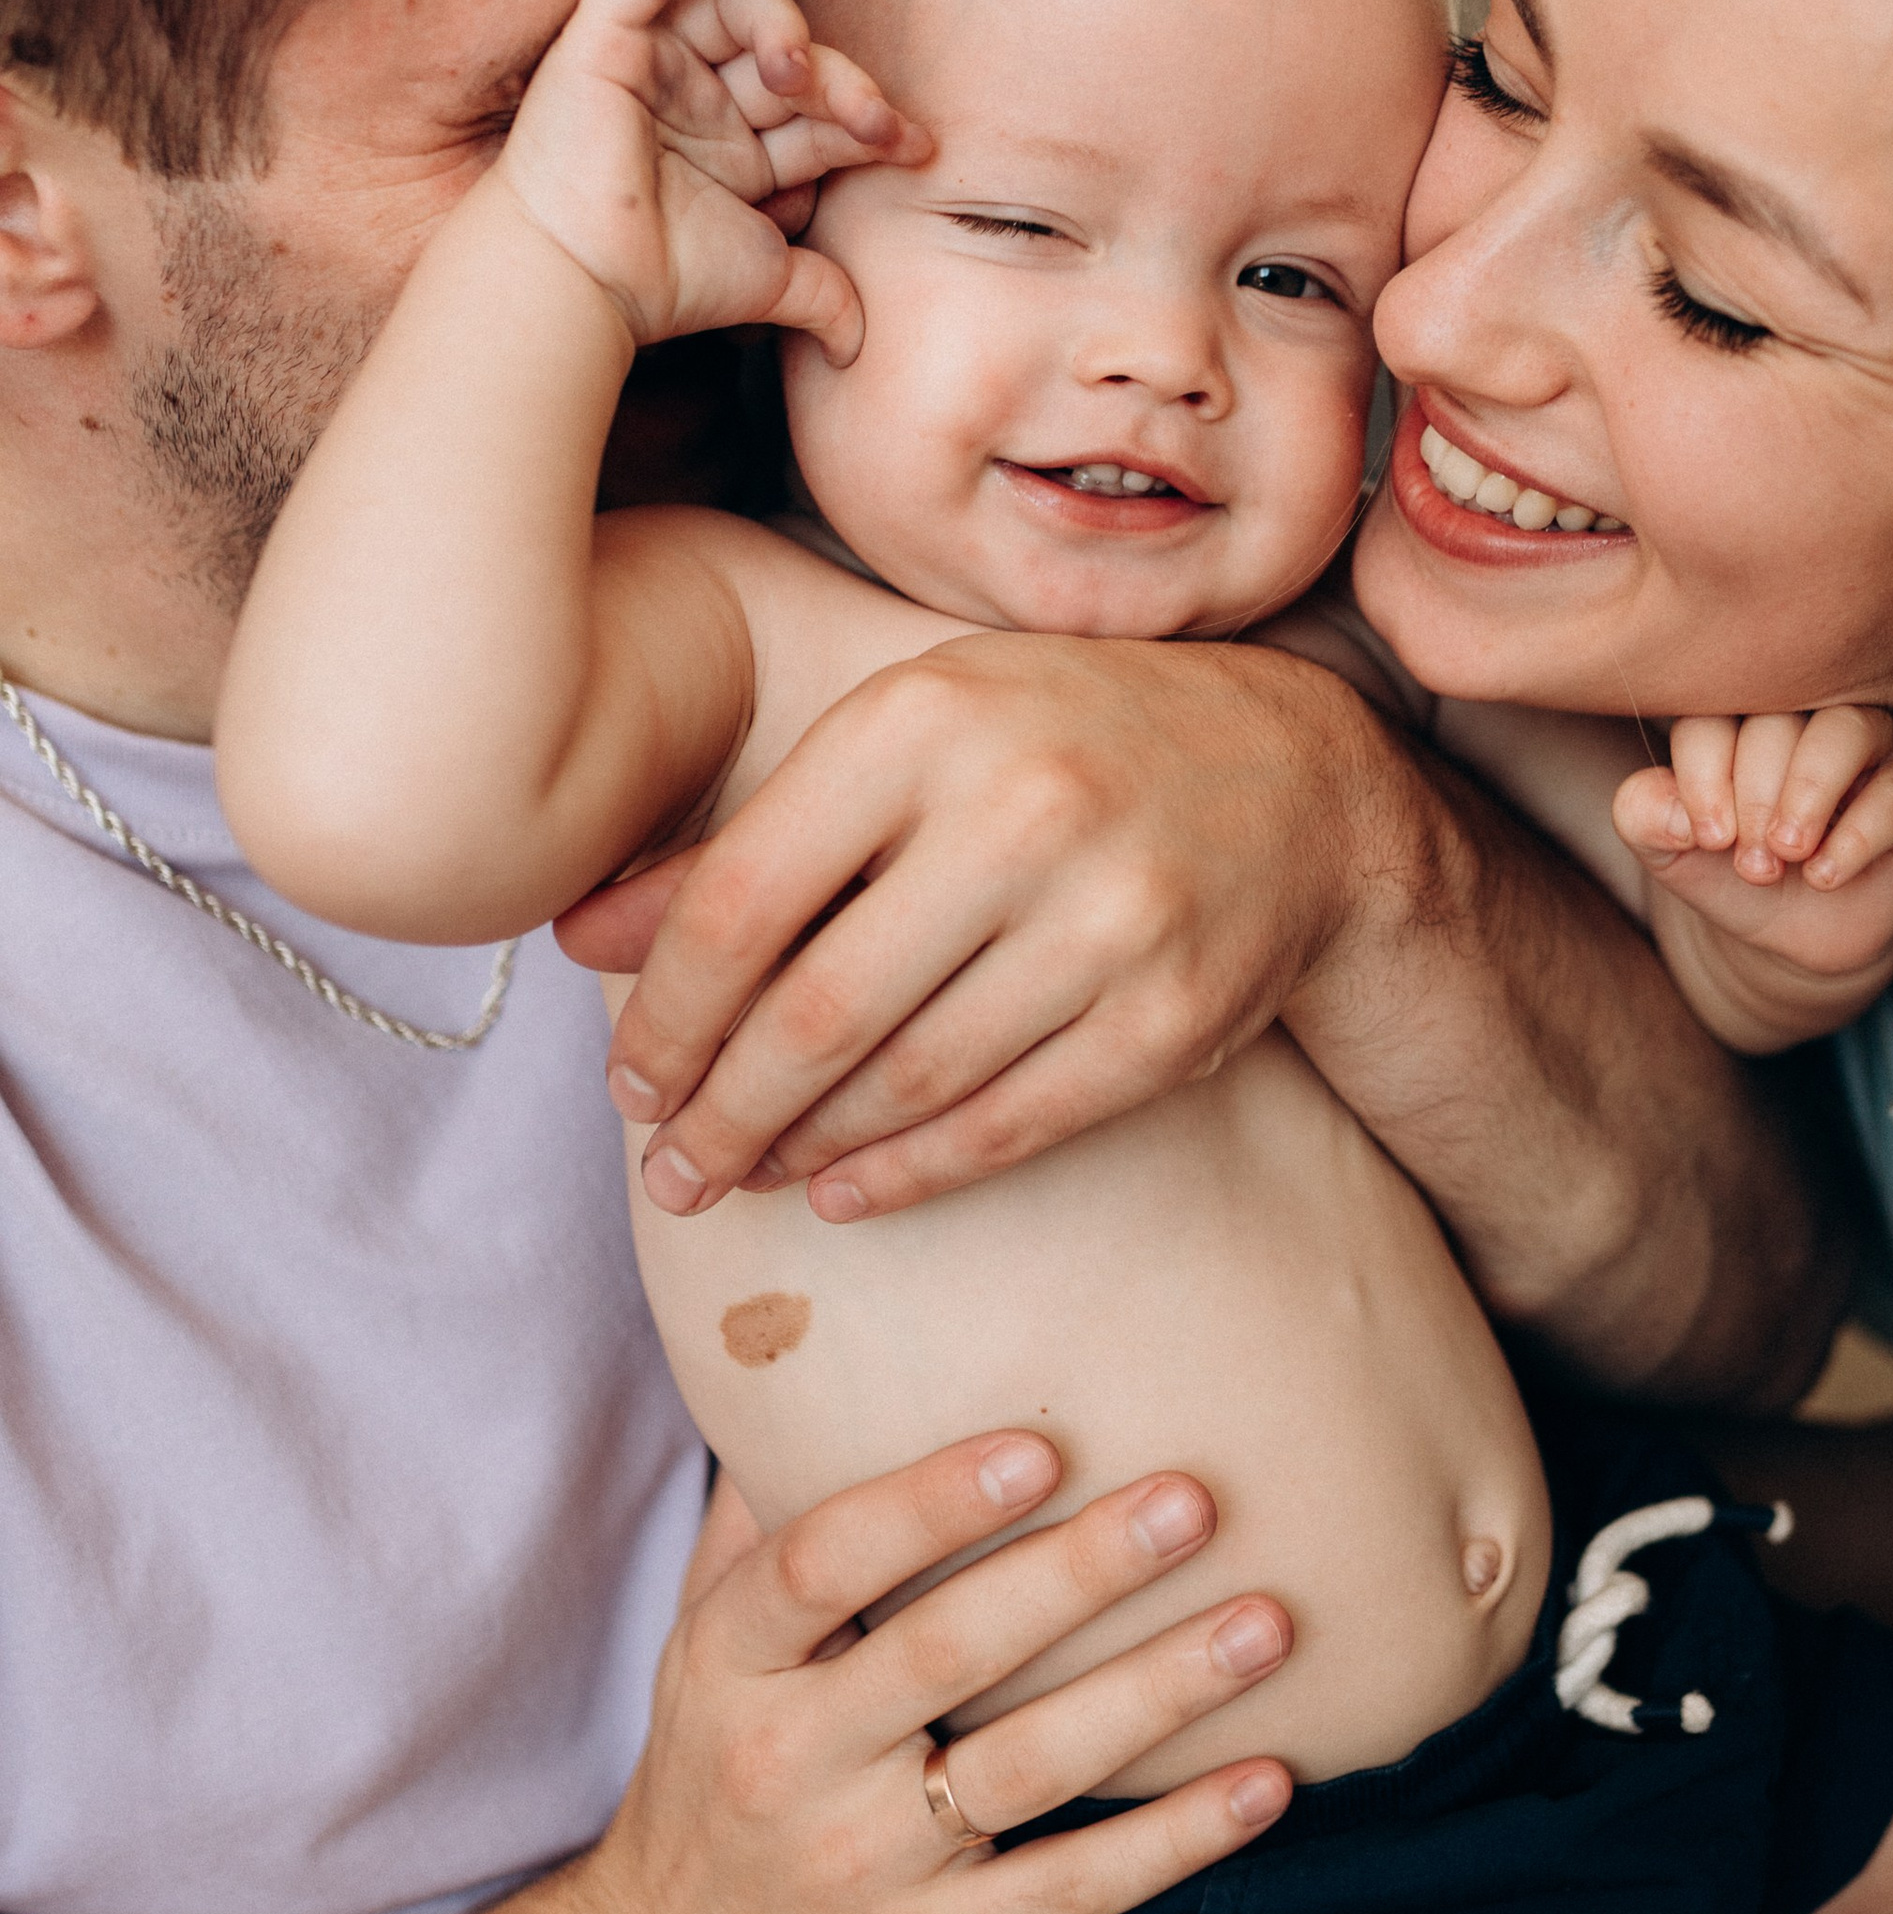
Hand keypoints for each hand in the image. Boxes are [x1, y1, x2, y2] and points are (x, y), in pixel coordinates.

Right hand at [500, 0, 932, 364]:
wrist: (585, 288)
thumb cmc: (663, 281)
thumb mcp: (769, 279)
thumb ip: (823, 297)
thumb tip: (860, 347)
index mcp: (736, 145)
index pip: (816, 110)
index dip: (870, 117)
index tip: (915, 146)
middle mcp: (697, 98)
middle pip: (784, 56)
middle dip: (839, 82)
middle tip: (868, 119)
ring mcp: (651, 64)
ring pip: (729, 4)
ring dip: (779, 23)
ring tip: (796, 69)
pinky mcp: (600, 40)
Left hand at [556, 631, 1392, 1219]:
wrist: (1294, 778)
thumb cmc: (1058, 746)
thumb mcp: (903, 742)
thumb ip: (747, 841)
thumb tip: (576, 935)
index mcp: (921, 722)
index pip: (743, 901)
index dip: (666, 1014)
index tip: (628, 1083)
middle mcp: (1019, 812)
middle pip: (816, 1011)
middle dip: (720, 1112)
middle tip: (668, 1172)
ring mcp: (1107, 920)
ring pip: (908, 1080)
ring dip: (803, 1150)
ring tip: (744, 1177)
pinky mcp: (1169, 1017)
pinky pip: (1008, 1125)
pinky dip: (910, 1173)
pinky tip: (846, 1191)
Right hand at [568, 1429, 1293, 1913]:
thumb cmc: (717, 1766)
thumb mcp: (703, 1643)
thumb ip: (769, 1516)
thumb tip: (822, 1346)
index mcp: (732, 1661)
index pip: (822, 1562)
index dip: (930, 1500)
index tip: (1041, 1442)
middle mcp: (788, 1759)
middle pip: (946, 1652)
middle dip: (1076, 1573)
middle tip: (1192, 1501)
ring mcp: (861, 1866)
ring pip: (1027, 1768)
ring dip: (1156, 1692)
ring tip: (1266, 1622)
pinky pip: (1067, 1891)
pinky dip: (1171, 1842)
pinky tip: (1265, 1783)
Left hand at [1611, 708, 1892, 1052]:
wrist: (1797, 933)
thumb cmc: (1734, 873)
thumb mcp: (1672, 854)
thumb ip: (1643, 818)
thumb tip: (1674, 811)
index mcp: (1739, 715)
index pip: (1713, 714)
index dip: (1704, 776)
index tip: (1706, 839)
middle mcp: (1806, 714)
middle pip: (1777, 720)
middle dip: (1755, 797)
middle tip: (1752, 864)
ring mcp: (1870, 744)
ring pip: (1845, 730)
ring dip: (1807, 795)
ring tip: (1788, 853)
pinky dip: (1857, 835)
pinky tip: (1825, 876)